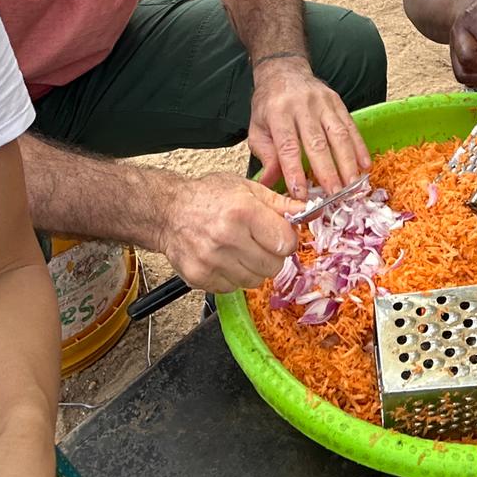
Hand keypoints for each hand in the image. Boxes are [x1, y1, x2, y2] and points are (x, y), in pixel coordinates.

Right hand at [159, 173, 303, 291]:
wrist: (167, 212)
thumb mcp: (246, 188)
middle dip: (272, 256)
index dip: (286, 240)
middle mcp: (227, 238)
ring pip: (255, 281)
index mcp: (243, 212)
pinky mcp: (200, 277)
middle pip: (274, 266)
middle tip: (259, 243)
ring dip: (253, 268)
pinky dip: (233, 277)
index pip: (286, 243)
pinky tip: (225, 259)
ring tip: (240, 250)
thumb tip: (309, 211)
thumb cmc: (207, 197)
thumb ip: (279, 203)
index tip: (279, 235)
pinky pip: (232, 288)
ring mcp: (212, 261)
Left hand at [249, 55, 370, 198]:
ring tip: (352, 185)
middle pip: (317, 142)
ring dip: (348, 162)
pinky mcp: (337, 102)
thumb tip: (269, 184)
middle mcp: (302, 106)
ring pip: (338, 134)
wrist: (283, 71)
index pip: (287, 146)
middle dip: (327, 171)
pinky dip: (360, 147)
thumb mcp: (257, 128)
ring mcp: (322, 103)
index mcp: (278, 113)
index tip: (301, 193)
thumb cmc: (269, 105)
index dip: (295, 171)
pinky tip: (366, 165)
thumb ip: (265, 155)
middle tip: (334, 194)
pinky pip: (351, 126)